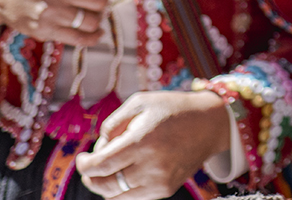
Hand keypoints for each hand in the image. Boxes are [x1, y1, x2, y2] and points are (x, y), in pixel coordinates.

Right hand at [0, 0, 126, 46]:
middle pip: (100, 0)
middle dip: (103, 1)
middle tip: (96, 0)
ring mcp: (50, 9)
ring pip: (93, 21)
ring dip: (97, 18)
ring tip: (90, 13)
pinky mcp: (43, 29)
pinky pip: (80, 39)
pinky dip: (93, 37)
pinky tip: (96, 32)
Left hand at [74, 90, 231, 199]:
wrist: (209, 124)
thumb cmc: (171, 108)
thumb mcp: (140, 102)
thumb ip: (114, 123)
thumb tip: (99, 146)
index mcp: (142, 140)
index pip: (100, 165)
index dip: (84, 165)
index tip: (82, 159)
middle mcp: (151, 165)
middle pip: (105, 185)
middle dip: (91, 178)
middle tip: (90, 167)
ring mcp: (159, 181)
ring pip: (116, 196)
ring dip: (105, 186)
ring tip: (108, 170)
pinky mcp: (166, 189)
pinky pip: (133, 197)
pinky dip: (122, 190)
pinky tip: (124, 174)